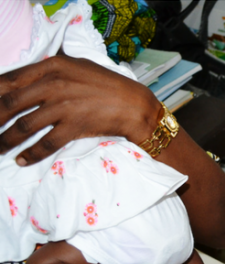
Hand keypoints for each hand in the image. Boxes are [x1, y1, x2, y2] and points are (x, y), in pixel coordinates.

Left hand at [0, 55, 158, 164]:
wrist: (135, 106)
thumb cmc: (109, 85)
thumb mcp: (78, 67)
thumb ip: (51, 70)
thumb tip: (27, 79)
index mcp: (52, 66)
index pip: (10, 79)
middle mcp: (53, 84)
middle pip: (10, 103)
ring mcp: (63, 106)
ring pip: (23, 126)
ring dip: (6, 140)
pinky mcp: (74, 126)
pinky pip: (45, 142)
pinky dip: (31, 153)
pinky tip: (21, 160)